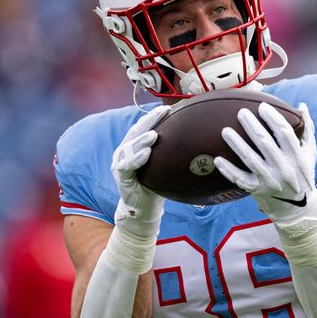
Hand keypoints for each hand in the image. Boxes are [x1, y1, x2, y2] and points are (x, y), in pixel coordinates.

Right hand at [111, 105, 170, 237]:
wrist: (143, 209)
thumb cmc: (155, 186)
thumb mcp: (163, 167)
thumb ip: (170, 153)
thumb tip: (196, 141)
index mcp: (133, 147)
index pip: (143, 127)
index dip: (153, 116)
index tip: (168, 108)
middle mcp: (124, 152)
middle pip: (135, 131)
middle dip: (149, 120)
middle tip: (163, 112)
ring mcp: (121, 164)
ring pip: (129, 147)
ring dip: (142, 140)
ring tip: (154, 134)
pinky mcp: (122, 178)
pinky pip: (127, 166)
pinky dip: (136, 158)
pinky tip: (147, 153)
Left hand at [214, 102, 316, 225]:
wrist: (298, 208)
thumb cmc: (302, 174)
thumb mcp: (310, 153)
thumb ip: (308, 129)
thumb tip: (302, 105)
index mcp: (297, 157)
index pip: (284, 133)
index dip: (273, 118)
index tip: (262, 106)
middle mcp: (284, 168)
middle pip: (265, 143)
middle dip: (251, 126)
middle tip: (241, 112)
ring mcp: (270, 180)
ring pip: (250, 159)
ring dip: (236, 144)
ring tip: (225, 130)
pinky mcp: (257, 190)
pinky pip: (240, 179)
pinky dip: (229, 170)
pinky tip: (218, 159)